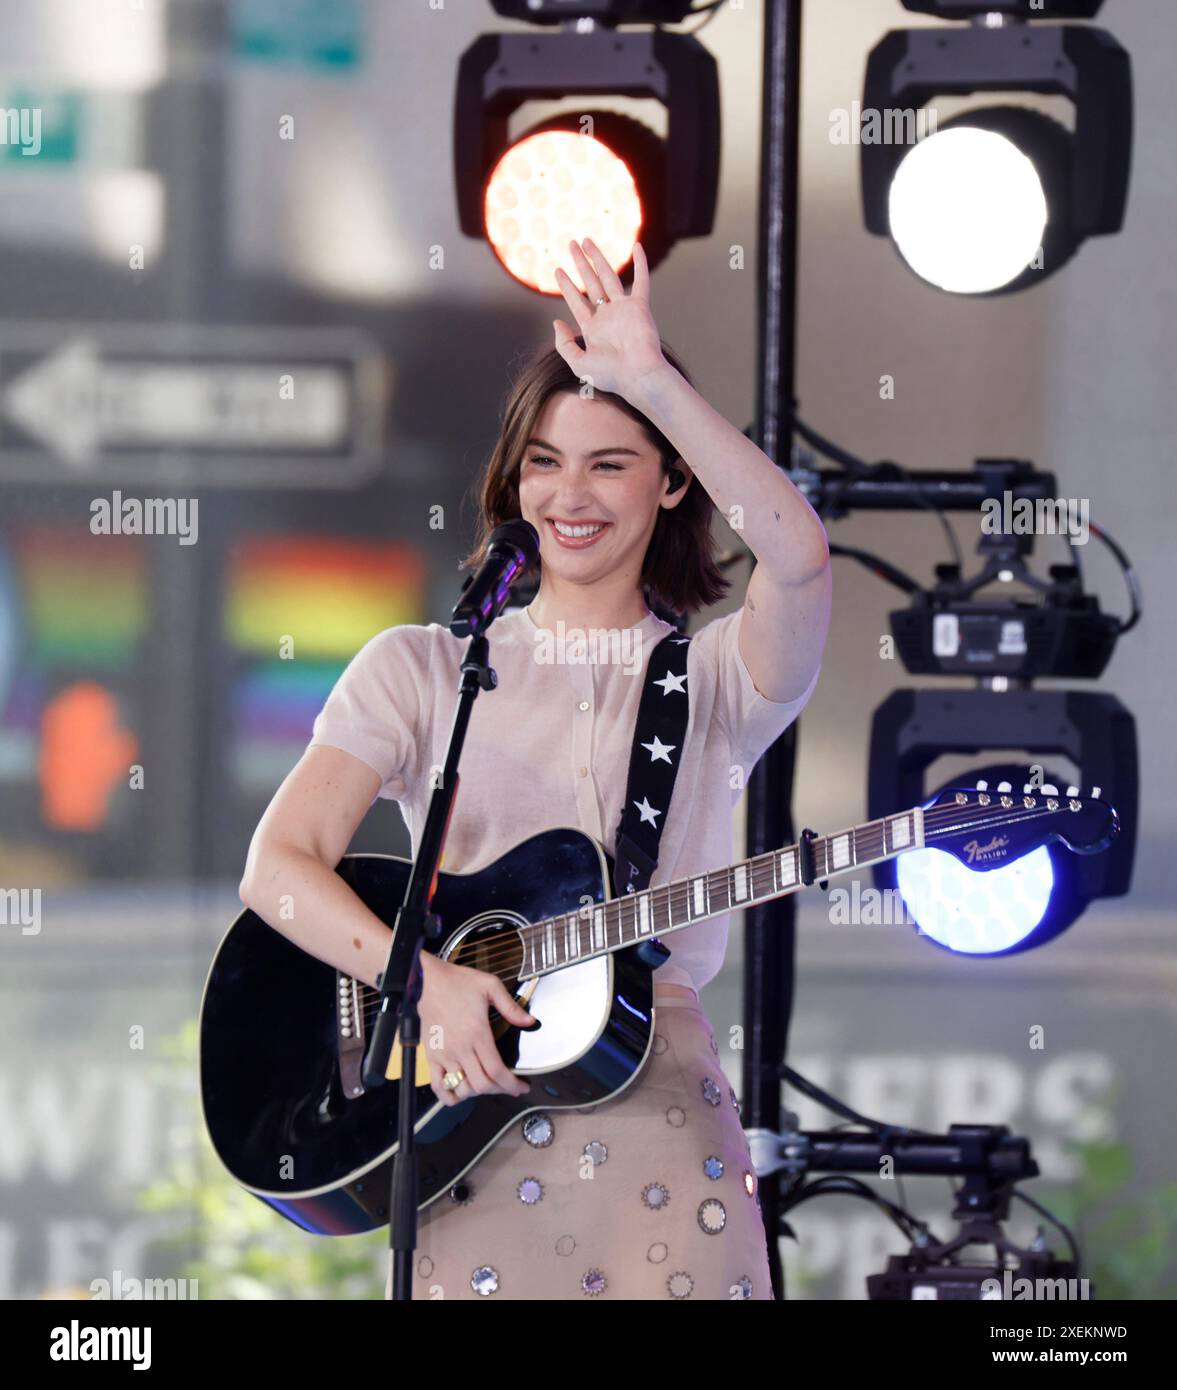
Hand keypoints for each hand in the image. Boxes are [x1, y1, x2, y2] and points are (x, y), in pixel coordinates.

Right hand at [418, 952, 537, 1105]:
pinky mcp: (430, 1056)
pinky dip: (450, 1095)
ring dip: (477, 1093)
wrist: (427, 980)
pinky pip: (438, 1086)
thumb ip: (511, 1007)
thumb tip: (530, 1022)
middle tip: (509, 1086)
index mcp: (477, 1033)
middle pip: (482, 1085)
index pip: (496, 1071)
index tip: (522, 1087)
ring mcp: (443, 1055)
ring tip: (487, 1084)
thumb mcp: (490, 986)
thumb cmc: (458, 982)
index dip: (512, 1084)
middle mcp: (460, 1049)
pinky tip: (461, 1090)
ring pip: (462, 1089)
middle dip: (500, 1090)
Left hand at [552, 238, 666, 398]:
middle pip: (591, 283)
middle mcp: (608, 316)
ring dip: (598, 258)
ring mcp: (624, 310)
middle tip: (571, 244)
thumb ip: (564, 344)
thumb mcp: (578, 363)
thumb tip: (557, 322)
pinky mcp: (640, 307)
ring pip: (609, 277)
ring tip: (586, 240)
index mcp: (593, 329)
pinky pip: (641, 281)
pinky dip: (641, 263)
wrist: (638, 377)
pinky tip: (637, 246)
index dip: (566, 285)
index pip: (576, 301)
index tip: (557, 270)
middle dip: (581, 264)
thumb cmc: (610, 376)